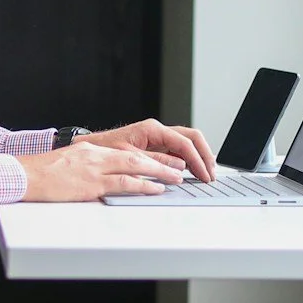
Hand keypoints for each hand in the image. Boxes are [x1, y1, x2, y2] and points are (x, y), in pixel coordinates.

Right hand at [16, 142, 188, 201]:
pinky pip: (122, 183)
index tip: (167, 161)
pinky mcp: (90, 184)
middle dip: (162, 162)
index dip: (151, 156)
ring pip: (135, 167)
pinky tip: (155, 188)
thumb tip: (105, 180)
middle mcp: (96, 156)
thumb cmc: (43, 175)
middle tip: (180, 168)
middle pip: (137, 156)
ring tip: (176, 178)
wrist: (24, 176)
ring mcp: (93, 169)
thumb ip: (89, 169)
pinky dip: (142, 185)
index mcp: (92, 151)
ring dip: (159, 172)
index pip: (128, 152)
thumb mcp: (70, 166)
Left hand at [75, 118, 218, 183]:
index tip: (204, 174)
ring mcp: (158, 137)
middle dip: (204, 155)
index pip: (184, 142)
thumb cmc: (105, 150)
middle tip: (211, 174)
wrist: (91, 148)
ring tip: (206, 173)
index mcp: (152, 129)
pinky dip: (189, 159)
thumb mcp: (131, 158)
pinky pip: (178, 149)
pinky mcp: (156, 145)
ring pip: (187, 142)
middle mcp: (158, 130)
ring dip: (199, 156)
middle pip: (191, 138)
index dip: (197, 159)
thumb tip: (179, 168)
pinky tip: (194, 170)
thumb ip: (156, 162)